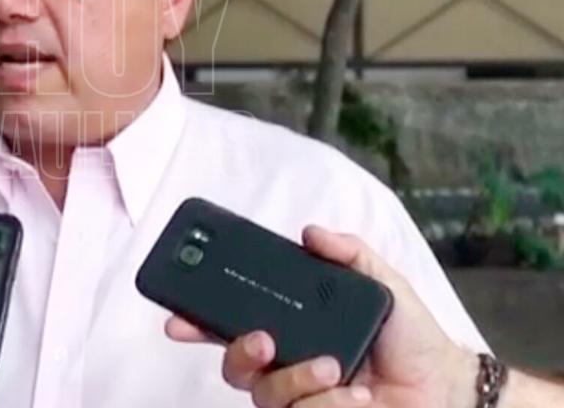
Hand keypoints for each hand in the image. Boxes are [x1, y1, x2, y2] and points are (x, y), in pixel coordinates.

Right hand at [166, 226, 479, 407]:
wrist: (444, 387)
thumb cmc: (411, 338)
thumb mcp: (383, 283)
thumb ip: (349, 253)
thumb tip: (310, 231)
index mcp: (292, 328)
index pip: (234, 324)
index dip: (198, 322)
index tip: (178, 317)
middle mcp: (286, 366)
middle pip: (234, 365)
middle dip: (240, 352)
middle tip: (264, 340)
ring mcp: (299, 398)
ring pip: (266, 394)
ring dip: (297, 379)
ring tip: (334, 368)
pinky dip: (330, 403)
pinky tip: (357, 395)